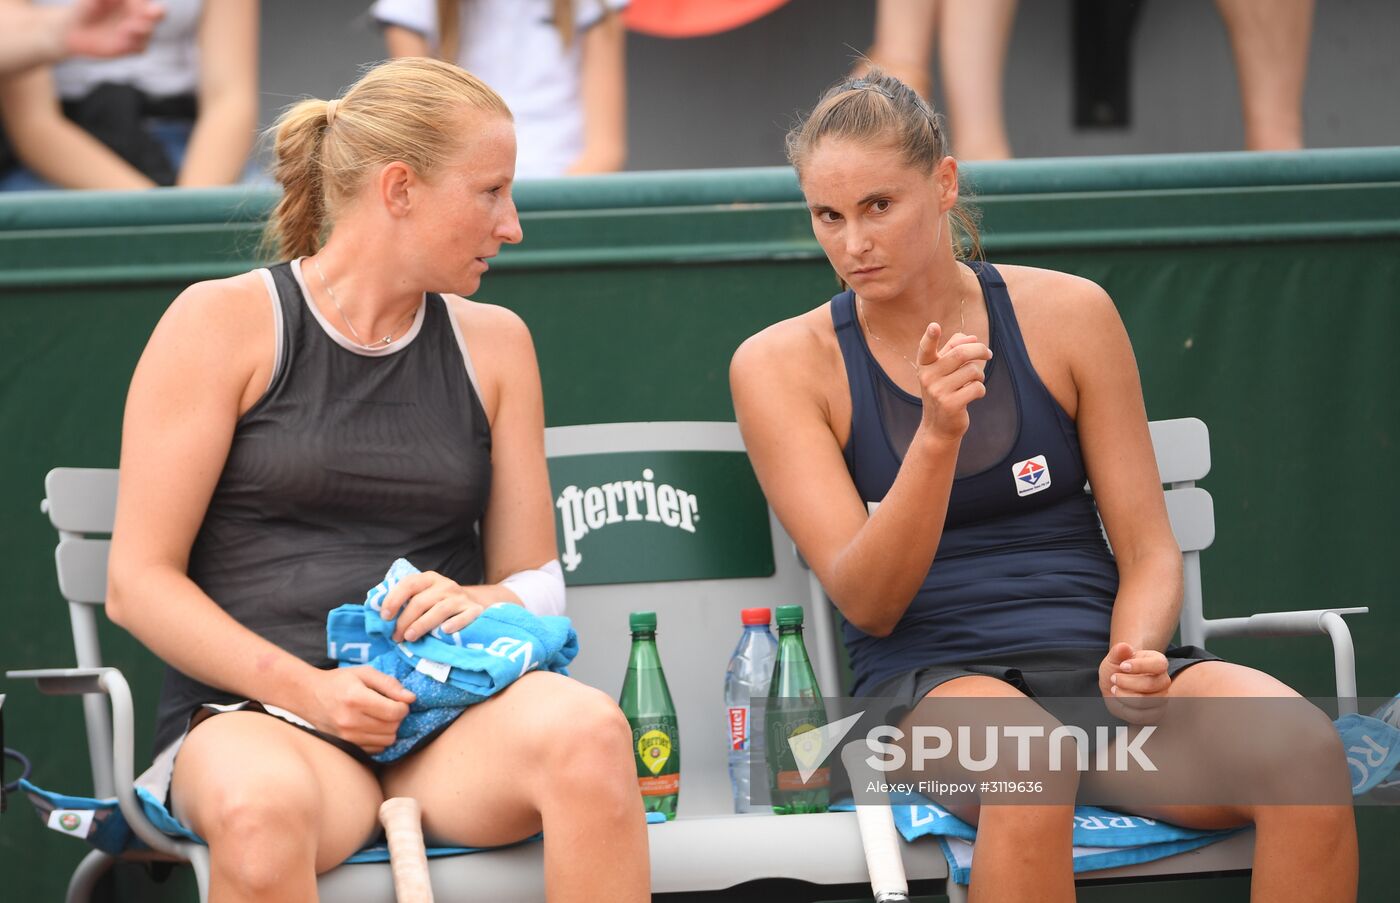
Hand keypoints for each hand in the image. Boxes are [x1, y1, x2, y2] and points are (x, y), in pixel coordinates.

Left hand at [63, 0, 164, 59]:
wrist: (75, 31)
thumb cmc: (85, 8)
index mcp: (134, 1)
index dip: (146, 1)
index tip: (137, 2)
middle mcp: (140, 15)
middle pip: (158, 13)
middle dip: (157, 13)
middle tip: (150, 13)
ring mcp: (138, 32)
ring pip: (149, 31)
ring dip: (143, 30)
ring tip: (129, 28)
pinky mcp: (132, 48)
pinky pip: (140, 47)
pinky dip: (134, 44)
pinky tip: (122, 39)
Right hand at [306, 666, 414, 753]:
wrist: (308, 696)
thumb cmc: (339, 682)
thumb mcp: (365, 673)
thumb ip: (389, 684)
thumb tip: (411, 698)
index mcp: (356, 699)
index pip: (394, 712)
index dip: (403, 706)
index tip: (399, 701)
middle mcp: (350, 721)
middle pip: (393, 728)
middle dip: (397, 717)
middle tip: (389, 707)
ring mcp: (346, 737)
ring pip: (387, 741)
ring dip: (390, 729)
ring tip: (380, 717)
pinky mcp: (345, 746)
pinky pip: (376, 749)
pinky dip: (379, 739)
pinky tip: (371, 727)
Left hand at [380, 570, 490, 642]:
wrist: (475, 603)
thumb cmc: (439, 604)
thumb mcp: (423, 595)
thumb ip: (404, 600)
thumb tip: (377, 612)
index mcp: (429, 579)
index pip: (408, 584)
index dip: (394, 599)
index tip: (384, 617)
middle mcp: (445, 585)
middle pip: (421, 601)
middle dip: (404, 620)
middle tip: (396, 637)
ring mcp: (461, 598)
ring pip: (439, 610)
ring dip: (421, 625)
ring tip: (409, 638)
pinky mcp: (474, 611)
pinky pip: (464, 617)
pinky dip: (454, 624)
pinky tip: (444, 632)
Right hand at [915, 324, 992, 440]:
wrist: (938, 426)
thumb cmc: (944, 391)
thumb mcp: (943, 370)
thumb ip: (954, 349)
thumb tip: (972, 337)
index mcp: (925, 365)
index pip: (926, 348)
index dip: (930, 337)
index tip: (934, 326)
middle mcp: (927, 377)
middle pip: (961, 354)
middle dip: (980, 350)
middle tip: (988, 354)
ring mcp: (938, 392)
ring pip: (973, 371)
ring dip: (980, 375)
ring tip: (975, 382)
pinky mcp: (951, 405)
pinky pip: (977, 388)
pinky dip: (981, 389)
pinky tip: (973, 395)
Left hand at [1098, 642, 1170, 724]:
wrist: (1115, 685)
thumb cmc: (1117, 669)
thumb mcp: (1114, 658)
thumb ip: (1118, 652)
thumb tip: (1124, 646)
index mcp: (1158, 662)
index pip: (1159, 664)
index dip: (1140, 666)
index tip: (1122, 666)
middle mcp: (1164, 681)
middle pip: (1151, 684)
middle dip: (1127, 682)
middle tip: (1113, 678)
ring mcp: (1162, 698)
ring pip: (1147, 702)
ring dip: (1125, 696)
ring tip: (1114, 689)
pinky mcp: (1155, 713)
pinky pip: (1143, 716)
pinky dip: (1126, 709)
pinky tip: (1119, 701)